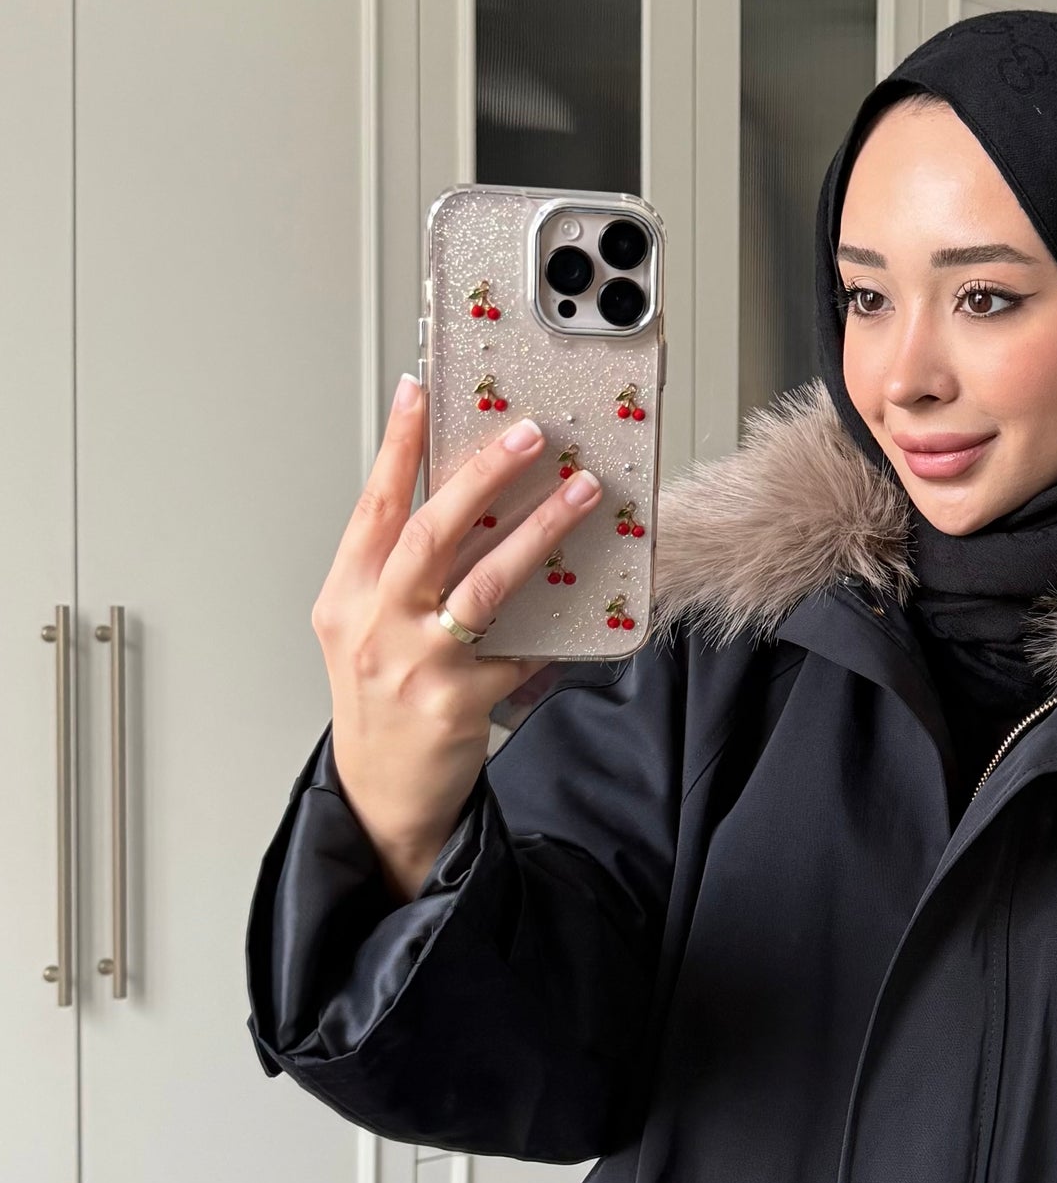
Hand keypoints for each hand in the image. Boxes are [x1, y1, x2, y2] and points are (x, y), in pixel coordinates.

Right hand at [312, 374, 603, 899]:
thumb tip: (471, 503)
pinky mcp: (459, 702)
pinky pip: (522, 649)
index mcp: (347, 595)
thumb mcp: (368, 627)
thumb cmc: (380, 699)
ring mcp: (417, 664)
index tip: (421, 390)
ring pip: (485, 583)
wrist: (381, 791)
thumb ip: (403, 572)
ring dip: (539, 531)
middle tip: (530, 434)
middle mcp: (375, 623)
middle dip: (484, 475)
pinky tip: (584, 596)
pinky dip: (552, 623)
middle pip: (431, 531)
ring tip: (580, 493)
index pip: (373, 506)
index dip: (397, 446)